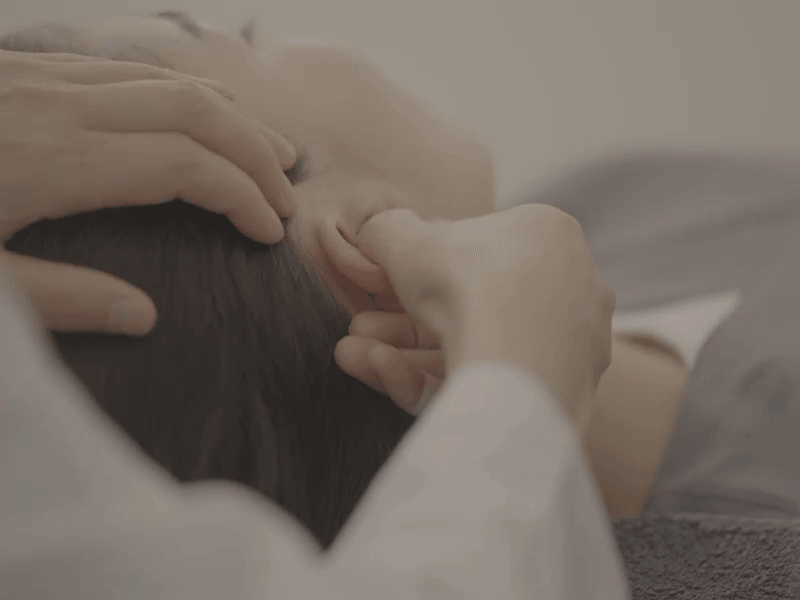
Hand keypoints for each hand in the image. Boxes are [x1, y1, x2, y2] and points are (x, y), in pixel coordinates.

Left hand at [0, 49, 297, 334]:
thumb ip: (59, 299)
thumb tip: (140, 317)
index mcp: (56, 162)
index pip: (183, 167)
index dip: (241, 197)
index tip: (269, 231)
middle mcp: (61, 107)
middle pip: (193, 111)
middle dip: (254, 152)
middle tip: (286, 193)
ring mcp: (43, 77)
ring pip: (165, 81)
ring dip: (229, 115)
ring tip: (269, 147)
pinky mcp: (24, 67)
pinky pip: (126, 68)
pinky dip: (181, 89)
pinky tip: (200, 105)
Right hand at [336, 205, 615, 421]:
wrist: (516, 366)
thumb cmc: (468, 286)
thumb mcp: (408, 239)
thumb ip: (387, 229)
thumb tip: (376, 231)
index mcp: (549, 236)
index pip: (475, 253)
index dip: (418, 271)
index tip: (378, 289)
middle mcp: (570, 289)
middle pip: (468, 307)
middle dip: (400, 323)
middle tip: (358, 331)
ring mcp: (569, 349)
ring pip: (472, 348)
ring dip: (403, 355)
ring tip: (351, 357)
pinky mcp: (557, 399)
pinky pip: (485, 385)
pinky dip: (430, 380)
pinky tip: (383, 374)